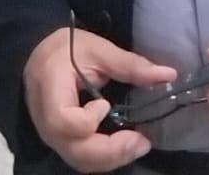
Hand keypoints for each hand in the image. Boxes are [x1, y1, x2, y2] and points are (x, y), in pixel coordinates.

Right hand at [22, 24, 171, 171]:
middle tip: (143, 142)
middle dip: (113, 152)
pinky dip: (105, 158)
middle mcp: (46, 123)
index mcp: (50, 93)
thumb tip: (168, 74)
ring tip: (139, 145)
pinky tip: (124, 146)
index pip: (64, 123)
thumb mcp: (98, 49)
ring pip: (81, 162)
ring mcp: (51, 137)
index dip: (89, 120)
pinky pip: (82, 160)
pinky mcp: (61, 143)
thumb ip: (130, 65)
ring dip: (112, 159)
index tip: (106, 103)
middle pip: (76, 152)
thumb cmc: (68, 47)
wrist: (40, 54)